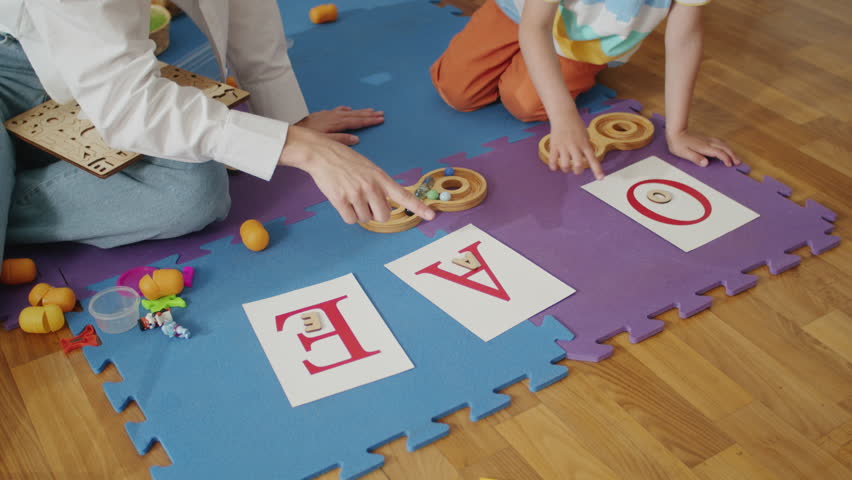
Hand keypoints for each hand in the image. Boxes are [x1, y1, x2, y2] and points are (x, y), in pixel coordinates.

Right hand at [279, 126, 434, 223]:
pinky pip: (350, 219)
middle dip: (375, 213)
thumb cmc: (345, 161)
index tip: (431, 216)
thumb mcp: (369, 168)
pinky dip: (347, 214)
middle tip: (366, 202)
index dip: (419, 207)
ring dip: (358, 212)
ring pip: (364, 218)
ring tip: (350, 194)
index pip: (404, 196)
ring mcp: (356, 194)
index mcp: (381, 178)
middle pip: (382, 216)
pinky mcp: (340, 200)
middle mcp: (371, 187)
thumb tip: (383, 207)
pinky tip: (342, 200)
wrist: (321, 153)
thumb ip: (379, 186)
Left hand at [295, 106, 383, 145]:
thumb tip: (356, 139)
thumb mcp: (325, 142)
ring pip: (348, 112)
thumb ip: (341, 140)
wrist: (291, 134)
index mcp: (336, 123)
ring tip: (370, 110)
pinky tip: (348, 109)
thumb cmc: (307, 140)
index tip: (380, 119)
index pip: (357, 121)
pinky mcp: (321, 115)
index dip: (369, 120)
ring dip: (359, 111)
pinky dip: (345, 110)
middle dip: (368, 114)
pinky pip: (337, 110)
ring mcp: (327, 115)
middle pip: (355, 115)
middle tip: (381, 113)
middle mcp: (333, 116)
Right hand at [546, 114, 604, 178]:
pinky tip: (555, 166)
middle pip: (578, 165)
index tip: (600, 178)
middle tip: (577, 169)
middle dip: (578, 171)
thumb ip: (586, 148)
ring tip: (566, 167)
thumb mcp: (585, 136)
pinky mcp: (554, 146)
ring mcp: (564, 146)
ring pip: (565, 165)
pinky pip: (552, 161)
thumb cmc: (576, 126)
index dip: (597, 170)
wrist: (564, 115)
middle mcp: (575, 146)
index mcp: (585, 144)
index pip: (592, 159)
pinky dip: (554, 167)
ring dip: (566, 170)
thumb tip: (586, 160)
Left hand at [666, 130, 739, 166]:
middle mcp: (708, 142)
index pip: (718, 153)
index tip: (730, 165)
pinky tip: (727, 150)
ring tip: (736, 158)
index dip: (725, 159)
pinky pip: (720, 143)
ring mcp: (708, 140)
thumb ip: (695, 158)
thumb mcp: (684, 153)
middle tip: (738, 162)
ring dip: (731, 151)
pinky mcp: (707, 139)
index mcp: (703, 147)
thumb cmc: (678, 144)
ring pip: (723, 144)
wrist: (676, 132)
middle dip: (733, 155)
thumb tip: (706, 163)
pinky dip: (726, 147)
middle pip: (724, 148)